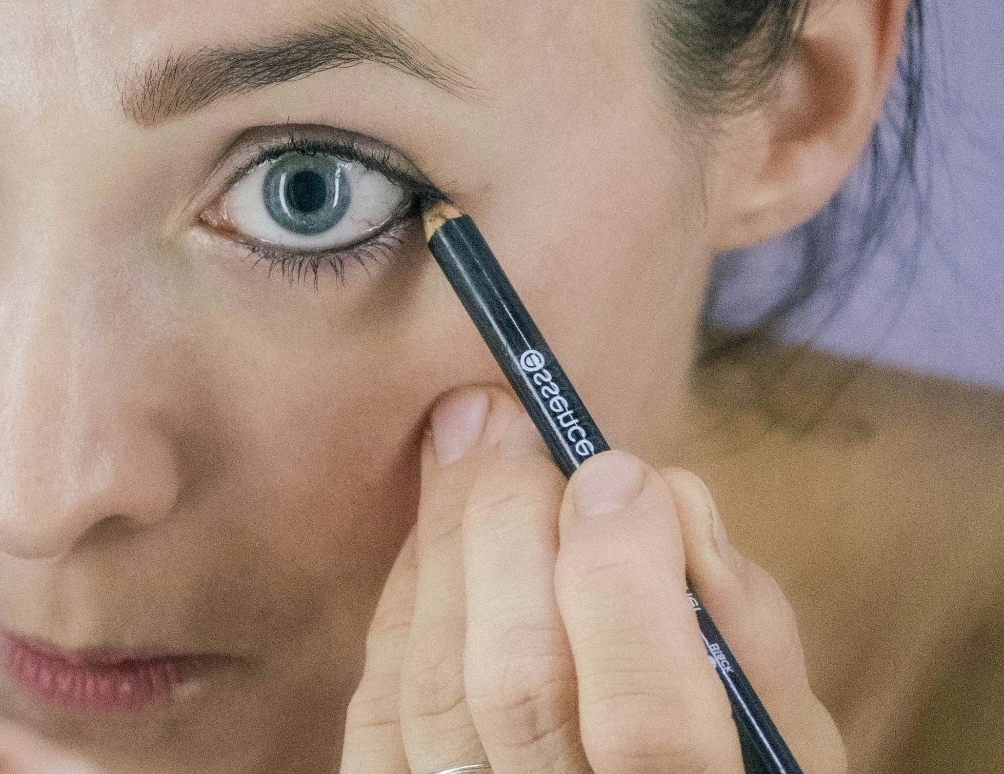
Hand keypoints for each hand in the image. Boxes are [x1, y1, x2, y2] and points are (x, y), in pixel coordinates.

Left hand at [342, 387, 846, 773]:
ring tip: (468, 438)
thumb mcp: (783, 737)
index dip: (625, 587)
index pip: (650, 724)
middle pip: (516, 688)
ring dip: (446, 545)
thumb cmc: (734, 768)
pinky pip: (379, 714)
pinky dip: (405, 608)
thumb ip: (748, 633)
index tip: (617, 471)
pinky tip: (432, 533)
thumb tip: (669, 496)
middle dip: (509, 532)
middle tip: (514, 424)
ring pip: (433, 690)